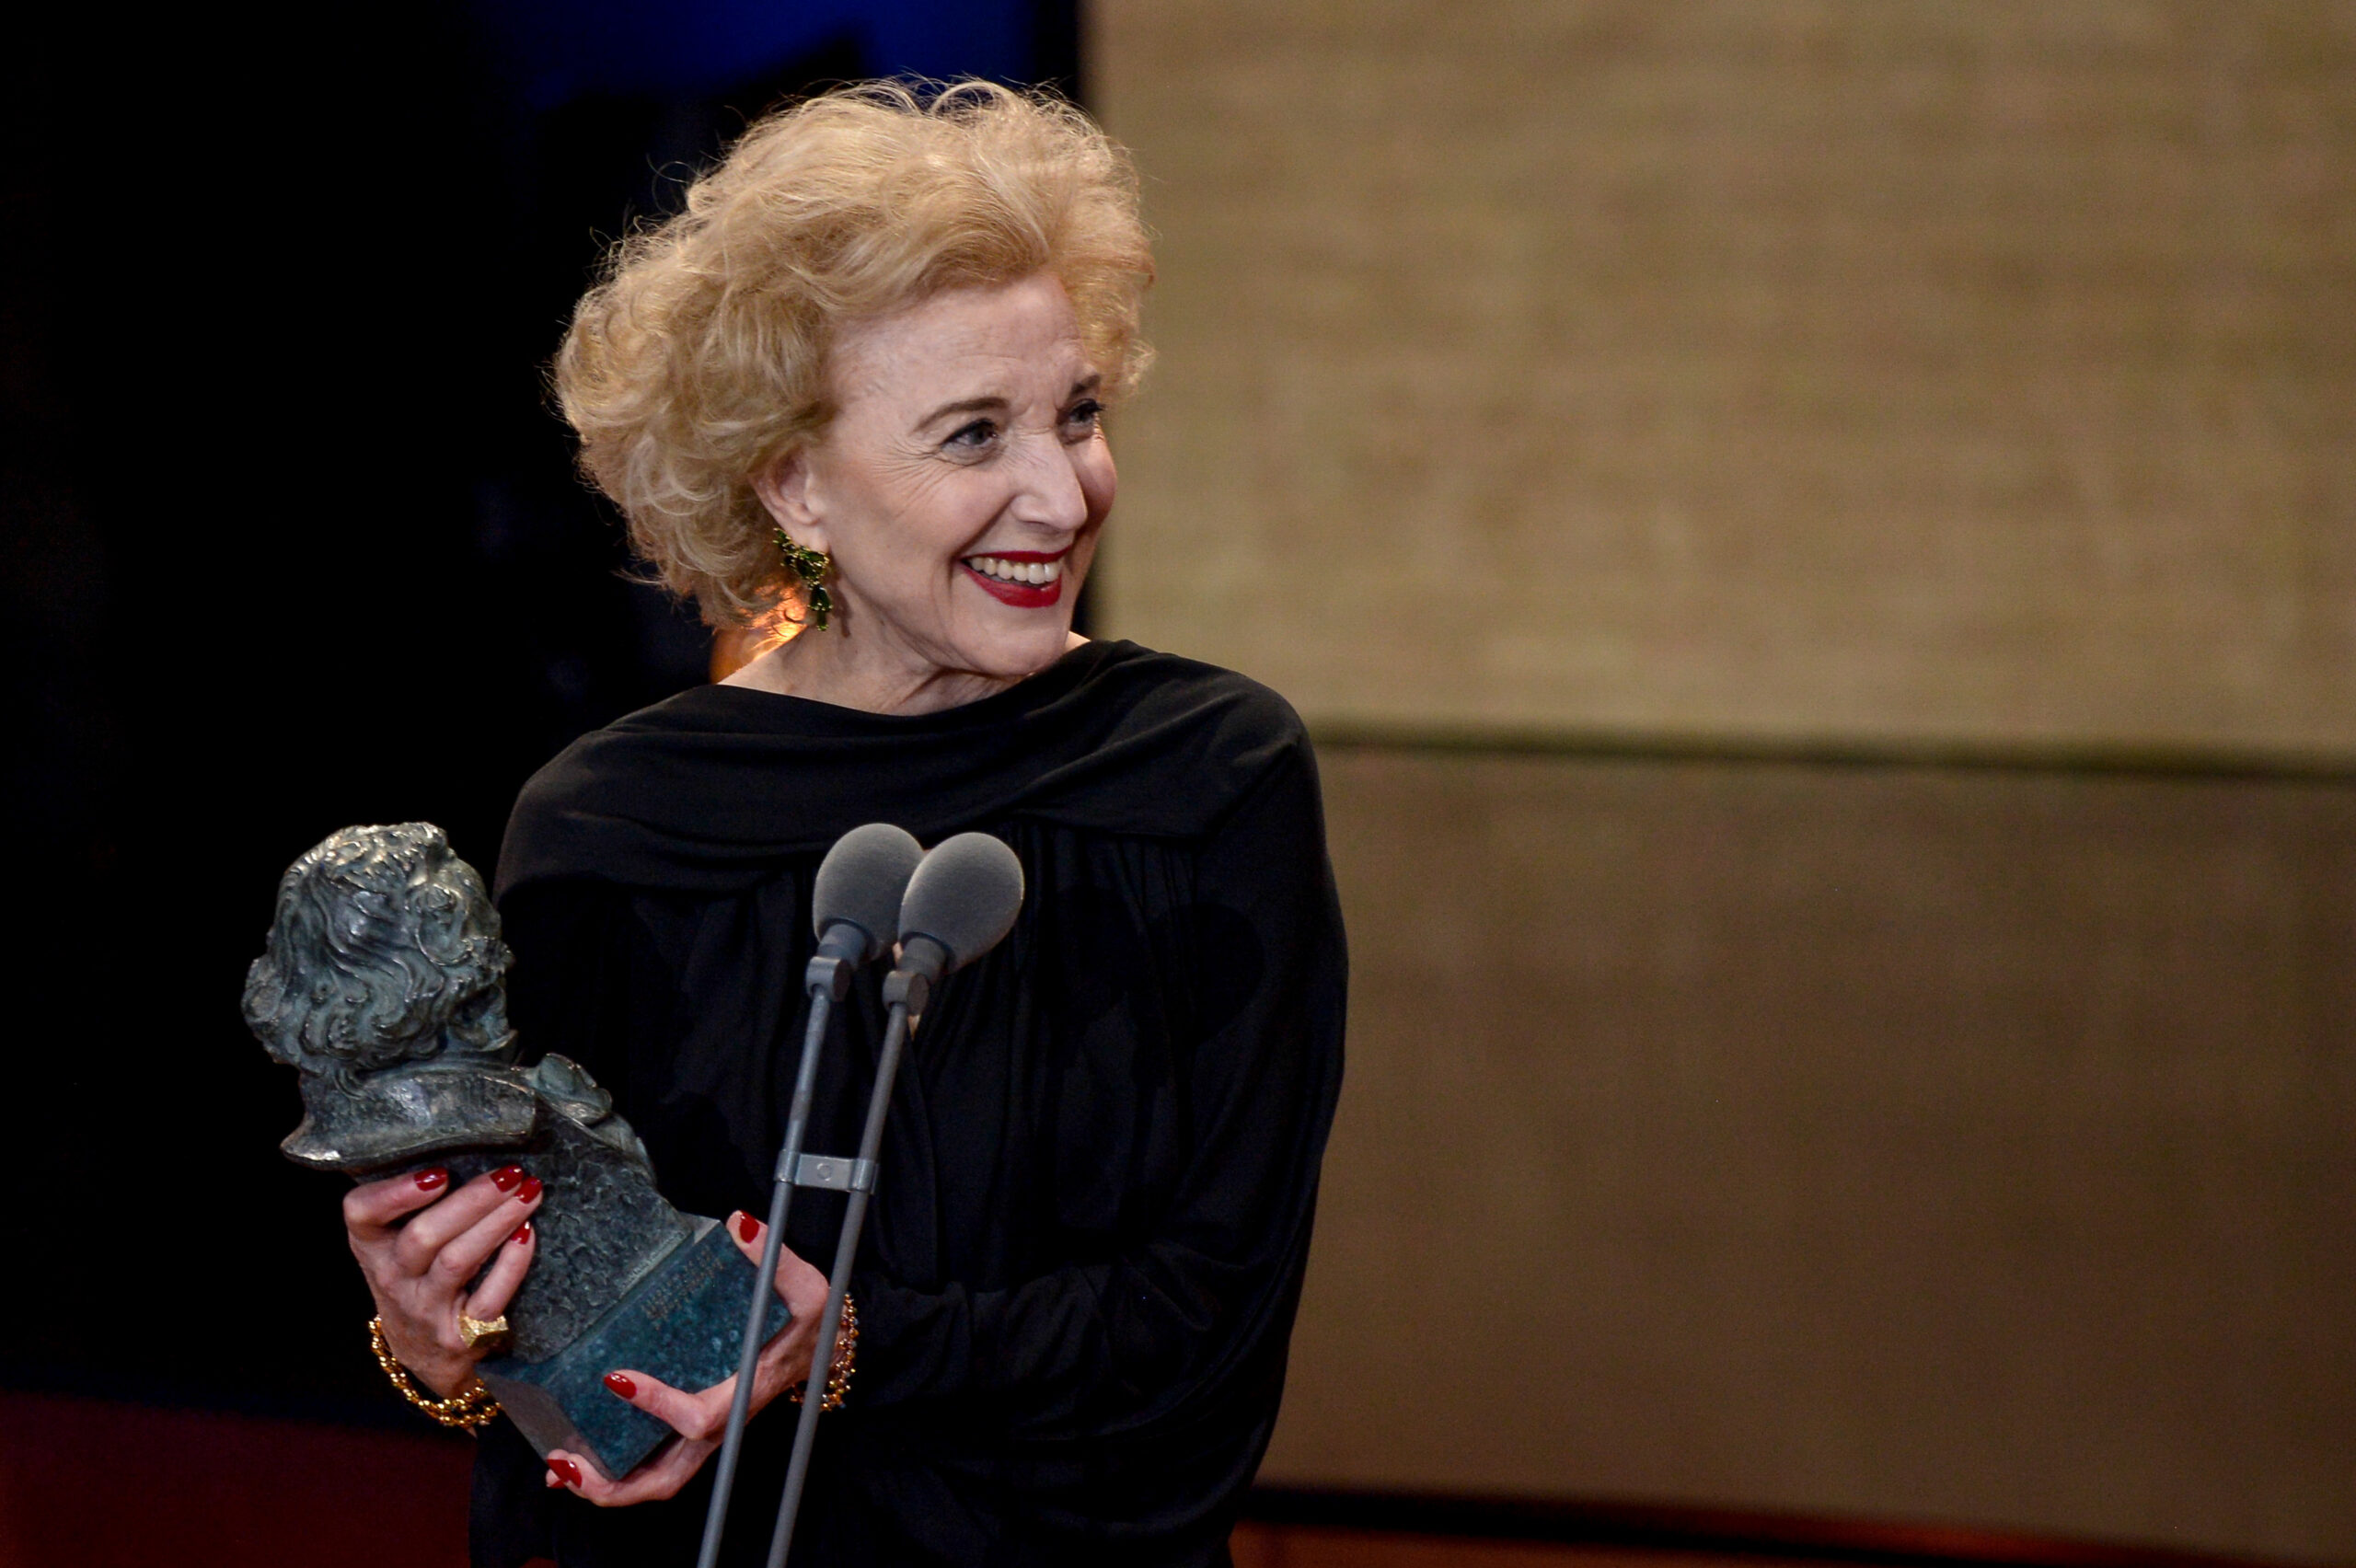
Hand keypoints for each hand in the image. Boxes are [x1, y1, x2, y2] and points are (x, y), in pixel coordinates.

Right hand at [345, 1163, 542, 1397]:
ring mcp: (425, 1309)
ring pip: (457, 1261)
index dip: (396, 1193)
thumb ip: (416, 1201)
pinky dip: (512, 1263)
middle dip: (472, 1200)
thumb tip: (473, 1145)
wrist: (425, 1351)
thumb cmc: (418, 1275)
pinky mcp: (460, 1334)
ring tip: (530, 1191)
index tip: (438, 1173)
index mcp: (372, 1246)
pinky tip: (528, 1233)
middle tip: (510, 1173)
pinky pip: (489, 1298)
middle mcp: (392, 1279)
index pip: (362, 1214)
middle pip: (424, 1236)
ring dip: (498, 1221)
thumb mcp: (397, 1241)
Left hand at [543, 1211, 827, 1504]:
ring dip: (607, 1486)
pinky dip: (615, 1473)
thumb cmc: (809, 1321)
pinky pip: (654, 1465)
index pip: (700, 1418)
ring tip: (558, 1470)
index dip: (658, 1404)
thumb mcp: (804, 1287)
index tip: (616, 1377)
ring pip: (657, 1481)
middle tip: (567, 1463)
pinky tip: (577, 1462)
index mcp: (744, 1393)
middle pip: (667, 1478)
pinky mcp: (695, 1431)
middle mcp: (722, 1425)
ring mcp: (708, 1435)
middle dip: (615, 1483)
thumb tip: (740, 1223)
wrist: (821, 1347)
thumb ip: (775, 1257)